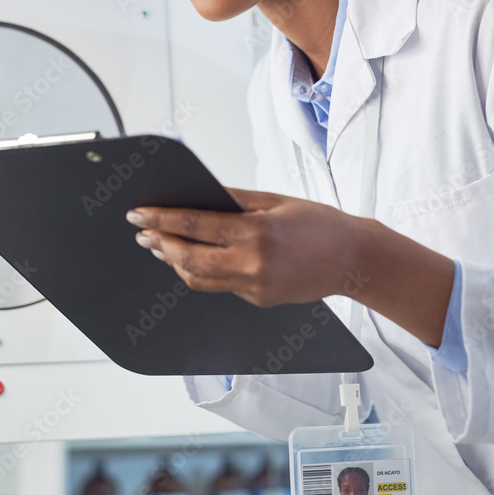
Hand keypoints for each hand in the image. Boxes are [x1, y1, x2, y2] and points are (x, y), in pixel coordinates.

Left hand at [125, 188, 367, 307]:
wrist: (354, 259)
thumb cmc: (320, 224)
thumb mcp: (276, 200)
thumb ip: (235, 199)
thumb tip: (199, 194)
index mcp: (257, 231)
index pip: (195, 224)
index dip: (161, 219)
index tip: (139, 214)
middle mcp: (253, 263)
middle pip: (189, 259)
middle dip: (160, 245)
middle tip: (143, 234)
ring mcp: (256, 286)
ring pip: (200, 280)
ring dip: (176, 263)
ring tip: (162, 246)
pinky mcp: (259, 300)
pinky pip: (222, 287)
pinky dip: (204, 272)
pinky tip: (196, 259)